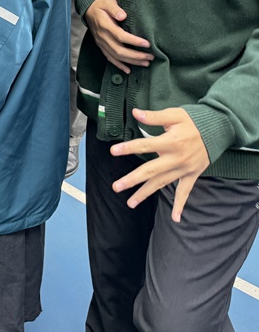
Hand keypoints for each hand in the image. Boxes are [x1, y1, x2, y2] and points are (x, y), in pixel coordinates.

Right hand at [84, 0, 153, 73]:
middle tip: (150, 57)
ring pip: (116, 56)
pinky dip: (119, 65)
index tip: (147, 44)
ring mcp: (101, 43)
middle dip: (136, 56)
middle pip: (119, 50)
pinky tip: (128, 70)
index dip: (134, 41)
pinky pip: (109, 58)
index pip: (120, 36)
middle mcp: (102, 37)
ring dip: (131, 61)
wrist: (88, 9)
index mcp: (105, 26)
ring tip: (145, 63)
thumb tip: (123, 16)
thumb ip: (115, 9)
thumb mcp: (108, 2)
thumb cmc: (101, 4)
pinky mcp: (101, 46)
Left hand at [110, 107, 210, 221]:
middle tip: (116, 187)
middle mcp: (176, 159)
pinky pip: (185, 192)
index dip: (128, 148)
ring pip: (162, 183)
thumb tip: (135, 112)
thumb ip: (154, 117)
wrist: (218, 130)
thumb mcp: (174, 115)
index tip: (113, 151)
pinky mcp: (192, 175)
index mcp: (170, 142)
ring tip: (130, 203)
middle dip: (132, 179)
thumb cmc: (194, 121)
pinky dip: (180, 205)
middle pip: (150, 171)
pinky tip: (175, 218)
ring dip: (145, 193)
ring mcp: (184, 169)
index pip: (144, 146)